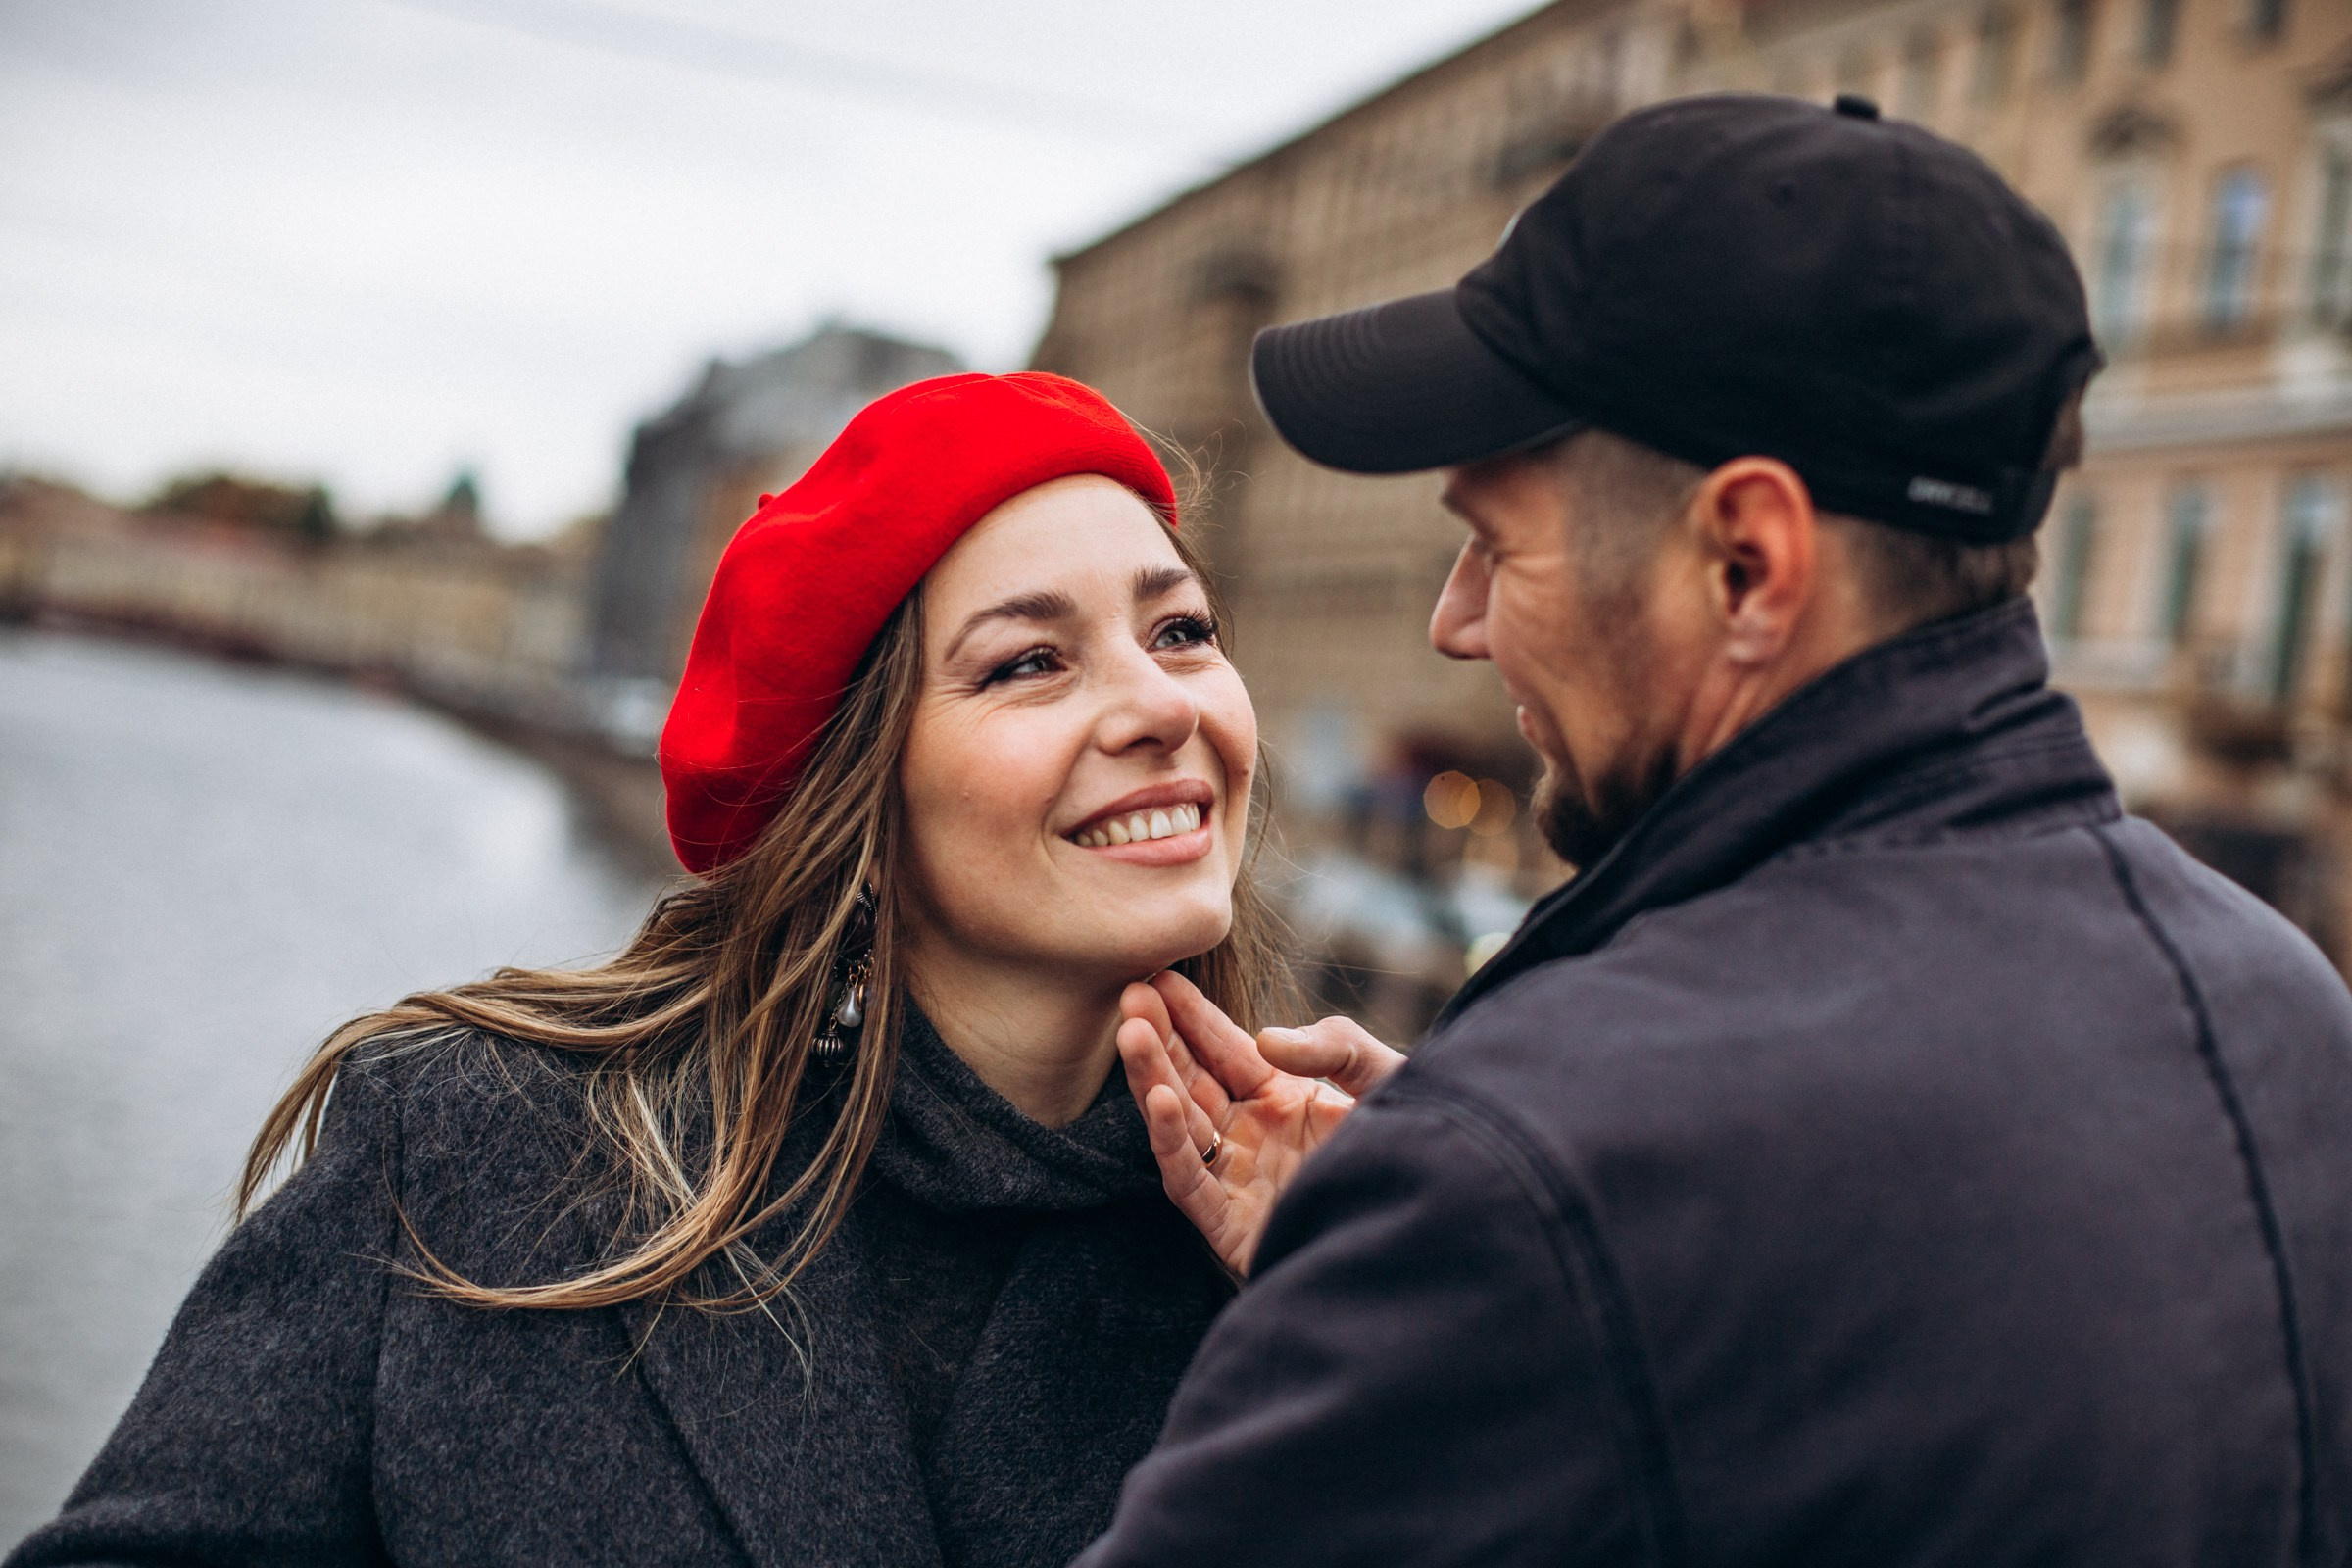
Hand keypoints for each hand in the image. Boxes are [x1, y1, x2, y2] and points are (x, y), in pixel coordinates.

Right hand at [1116, 971, 1404, 1276]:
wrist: (1435, 1222)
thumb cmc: (1411, 1146)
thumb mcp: (1380, 1076)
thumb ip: (1333, 1045)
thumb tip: (1266, 1039)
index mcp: (1280, 1097)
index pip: (1222, 1049)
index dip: (1190, 1016)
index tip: (1158, 978)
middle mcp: (1251, 1136)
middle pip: (1190, 1081)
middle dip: (1158, 1039)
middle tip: (1131, 996)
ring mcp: (1239, 1181)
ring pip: (1179, 1125)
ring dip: (1152, 1079)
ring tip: (1132, 1034)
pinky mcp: (1233, 1227)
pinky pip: (1190, 1183)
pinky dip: (1171, 1142)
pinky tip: (1158, 1099)